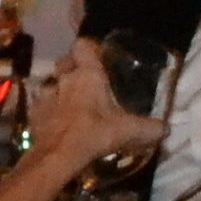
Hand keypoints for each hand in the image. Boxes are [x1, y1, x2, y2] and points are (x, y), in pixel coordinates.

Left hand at [30, 39, 163, 170]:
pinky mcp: (34, 113)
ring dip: (59, 89)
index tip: (99, 57)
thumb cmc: (95, 133)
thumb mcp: (130, 131)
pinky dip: (48, 110)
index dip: (90, 48)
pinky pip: (41, 105)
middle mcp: (65, 78)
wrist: (59, 155)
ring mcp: (46, 95)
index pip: (83, 44)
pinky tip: (56, 121)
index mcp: (88, 74)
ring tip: (70, 103)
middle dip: (73, 68)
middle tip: (87, 82)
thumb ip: (150, 128)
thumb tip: (166, 129)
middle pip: (65, 62)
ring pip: (51, 83)